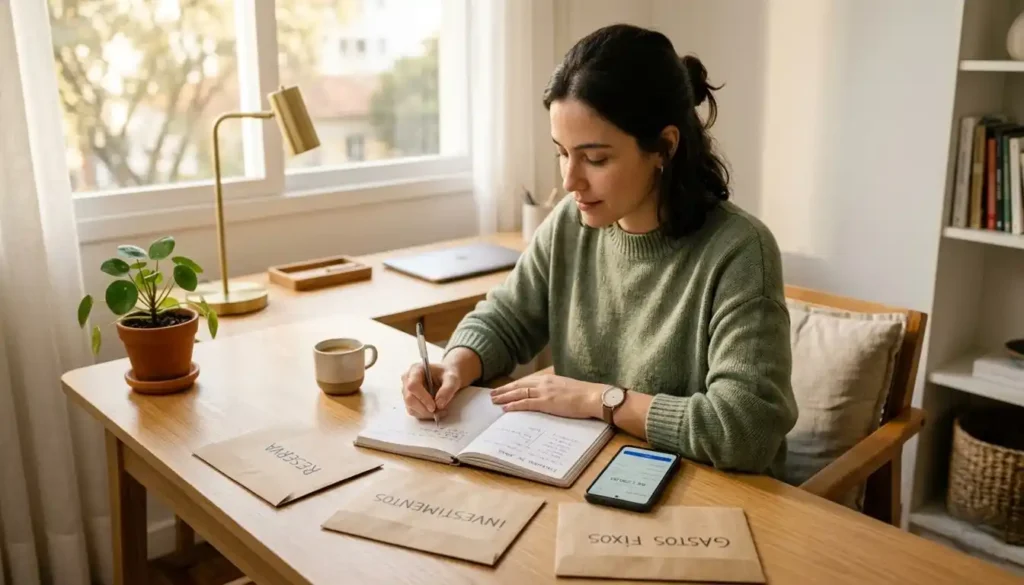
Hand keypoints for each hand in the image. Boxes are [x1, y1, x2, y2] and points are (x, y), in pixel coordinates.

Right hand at [401, 362, 463, 419]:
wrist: (446, 378)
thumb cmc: (447, 375)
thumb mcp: (452, 379)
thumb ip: (447, 389)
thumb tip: (439, 405)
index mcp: (415, 370)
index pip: (413, 386)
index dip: (422, 398)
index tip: (434, 407)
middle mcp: (407, 380)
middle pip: (409, 398)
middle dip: (424, 409)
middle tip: (439, 412)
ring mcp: (407, 391)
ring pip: (411, 408)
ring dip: (426, 413)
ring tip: (440, 411)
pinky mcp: (409, 401)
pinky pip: (414, 412)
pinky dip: (425, 415)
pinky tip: (435, 412)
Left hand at [490, 373, 604, 418]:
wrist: (592, 396)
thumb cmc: (584, 393)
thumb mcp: (566, 387)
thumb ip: (555, 388)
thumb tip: (550, 395)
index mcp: (549, 378)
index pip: (526, 381)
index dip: (513, 385)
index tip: (504, 388)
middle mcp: (544, 383)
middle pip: (519, 385)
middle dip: (504, 390)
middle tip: (492, 394)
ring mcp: (544, 392)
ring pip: (519, 393)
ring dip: (505, 397)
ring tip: (494, 400)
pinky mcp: (546, 402)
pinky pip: (526, 403)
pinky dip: (514, 405)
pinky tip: (506, 408)